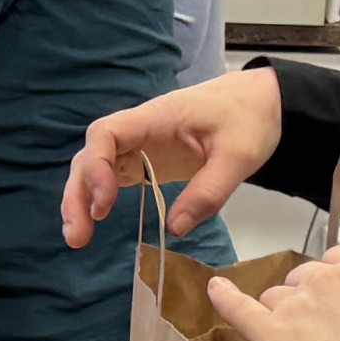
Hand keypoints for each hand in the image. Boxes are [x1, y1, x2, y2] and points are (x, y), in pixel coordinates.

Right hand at [64, 66, 284, 245]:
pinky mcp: (149, 160)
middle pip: (91, 155)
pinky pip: (114, 176)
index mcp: (156, 118)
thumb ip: (208, 192)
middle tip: (77, 236)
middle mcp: (140, 130)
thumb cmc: (250, 118)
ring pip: (96, 167)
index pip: (106, 134)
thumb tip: (174, 229)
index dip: (96, 167)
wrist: (262, 103)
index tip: (105, 202)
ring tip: (78, 237)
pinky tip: (94, 220)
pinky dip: (99, 197)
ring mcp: (142, 145)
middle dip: (78, 193)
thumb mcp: (238, 156)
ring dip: (82, 199)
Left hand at [206, 245, 339, 340]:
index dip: (333, 285)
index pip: (337, 261)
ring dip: (282, 317)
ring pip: (276, 298)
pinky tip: (217, 291)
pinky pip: (240, 308)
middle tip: (321, 336)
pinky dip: (226, 300)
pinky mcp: (271, 331)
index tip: (335, 301)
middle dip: (307, 302)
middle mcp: (331, 277)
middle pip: (304, 278)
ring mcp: (298, 303)